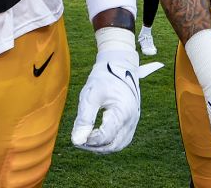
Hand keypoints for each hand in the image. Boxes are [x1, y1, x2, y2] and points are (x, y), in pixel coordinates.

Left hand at [71, 28, 162, 153]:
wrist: (119, 64)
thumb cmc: (103, 77)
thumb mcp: (90, 95)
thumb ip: (84, 119)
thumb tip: (76, 141)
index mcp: (123, 111)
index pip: (105, 137)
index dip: (89, 140)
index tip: (76, 136)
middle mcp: (132, 119)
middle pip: (113, 145)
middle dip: (94, 146)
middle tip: (78, 139)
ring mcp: (134, 121)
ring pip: (118, 145)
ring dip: (101, 146)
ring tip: (86, 138)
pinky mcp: (132, 121)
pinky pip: (121, 139)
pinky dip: (108, 141)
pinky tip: (95, 135)